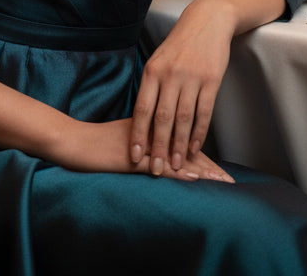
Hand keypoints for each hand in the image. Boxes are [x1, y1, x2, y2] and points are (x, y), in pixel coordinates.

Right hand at [53, 118, 232, 182]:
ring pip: (178, 156)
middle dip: (210, 166)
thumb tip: (164, 144)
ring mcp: (145, 145)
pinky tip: (194, 178)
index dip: (203, 154)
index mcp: (154, 125)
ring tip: (221, 181)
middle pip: (187, 149)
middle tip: (230, 180)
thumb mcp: (128, 134)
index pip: (184, 139)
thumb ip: (147, 135)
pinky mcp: (134, 158)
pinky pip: (161, 165)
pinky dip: (179, 172)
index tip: (221, 168)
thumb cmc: (99, 139)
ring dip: (202, 171)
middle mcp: (153, 132)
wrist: (75, 141)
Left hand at [130, 0, 234, 174]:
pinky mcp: (211, 81)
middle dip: (158, 147)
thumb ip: (151, 87)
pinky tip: (194, 147)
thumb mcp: (158, 60)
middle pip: (162, 118)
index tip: (134, 156)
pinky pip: (204, 112)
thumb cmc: (179, 45)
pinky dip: (199, 133)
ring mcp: (191, 78)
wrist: (207, 22)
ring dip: (179, 145)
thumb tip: (142, 120)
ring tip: (176, 165)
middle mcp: (170, 75)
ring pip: (183, 119)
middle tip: (155, 170)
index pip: (142, 109)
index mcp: (152, 71)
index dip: (138, 135)